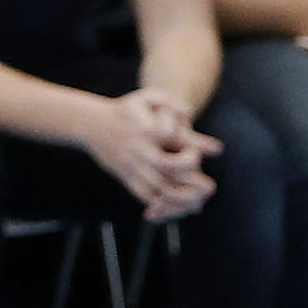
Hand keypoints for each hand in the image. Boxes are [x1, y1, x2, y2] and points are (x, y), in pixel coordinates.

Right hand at [87, 86, 220, 219]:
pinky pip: (144, 196)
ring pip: (157, 187)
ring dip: (180, 199)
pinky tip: (176, 209)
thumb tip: (190, 111)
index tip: (216, 149)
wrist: (91, 124)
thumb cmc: (126, 110)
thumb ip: (169, 102)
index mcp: (147, 129)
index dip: (195, 147)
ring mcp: (132, 165)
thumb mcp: (146, 97)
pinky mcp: (126, 177)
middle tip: (209, 186)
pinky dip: (160, 206)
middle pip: (168, 168)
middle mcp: (140, 149)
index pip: (174, 139)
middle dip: (191, 180)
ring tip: (197, 204)